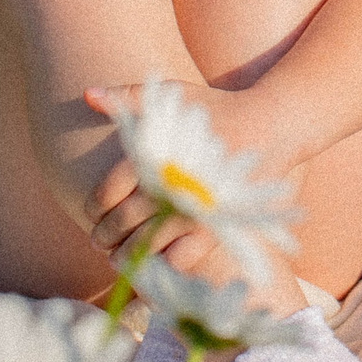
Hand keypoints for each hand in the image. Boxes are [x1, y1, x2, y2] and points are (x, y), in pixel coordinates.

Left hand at [80, 82, 307, 271]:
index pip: (108, 191)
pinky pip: (180, 260)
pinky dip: (161, 267)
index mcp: (156, 154)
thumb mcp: (176, 96)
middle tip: (100, 240)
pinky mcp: (217, 227)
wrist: (274, 124)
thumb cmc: (218, 109)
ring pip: (145, 248)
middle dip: (104, 236)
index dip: (93, 208)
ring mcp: (194, 209)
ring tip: (120, 257)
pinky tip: (155, 261)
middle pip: (121, 223)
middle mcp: (172, 184)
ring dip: (125, 257)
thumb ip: (130, 97)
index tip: (92, 213)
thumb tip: (87, 94)